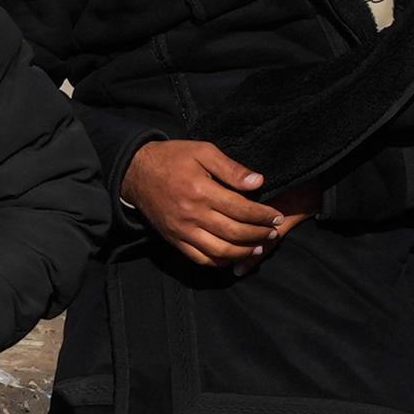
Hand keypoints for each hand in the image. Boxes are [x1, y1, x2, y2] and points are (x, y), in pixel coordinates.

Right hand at [125, 137, 297, 266]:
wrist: (136, 172)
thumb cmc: (173, 158)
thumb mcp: (203, 151)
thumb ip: (231, 168)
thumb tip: (258, 182)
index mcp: (202, 191)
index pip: (241, 209)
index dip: (263, 215)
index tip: (277, 216)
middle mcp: (192, 215)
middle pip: (234, 232)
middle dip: (259, 234)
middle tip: (274, 232)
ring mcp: (182, 231)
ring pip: (219, 251)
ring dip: (243, 252)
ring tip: (259, 247)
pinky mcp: (174, 240)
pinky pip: (200, 259)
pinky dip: (220, 262)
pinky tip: (233, 256)